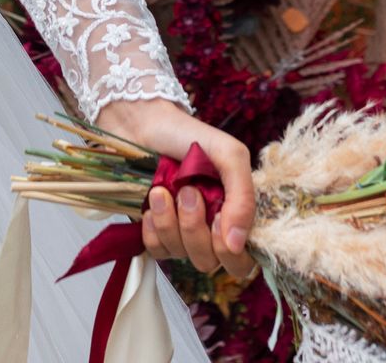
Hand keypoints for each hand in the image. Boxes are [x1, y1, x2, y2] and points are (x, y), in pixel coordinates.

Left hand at [95, 99, 256, 279]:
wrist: (142, 123)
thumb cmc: (188, 136)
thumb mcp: (229, 155)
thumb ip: (243, 198)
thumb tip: (238, 243)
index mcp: (234, 212)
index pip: (242, 259)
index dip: (231, 252)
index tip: (217, 218)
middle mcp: (209, 228)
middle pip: (209, 262)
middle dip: (195, 232)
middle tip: (187, 193)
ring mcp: (180, 231)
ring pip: (180, 255)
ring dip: (170, 223)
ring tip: (161, 190)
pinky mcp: (153, 231)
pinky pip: (156, 250)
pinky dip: (152, 229)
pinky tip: (149, 205)